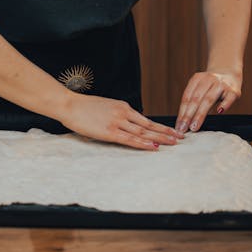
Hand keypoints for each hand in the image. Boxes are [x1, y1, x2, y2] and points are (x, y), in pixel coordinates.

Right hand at [59, 93, 182, 150]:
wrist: (70, 105)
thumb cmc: (85, 108)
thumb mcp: (106, 107)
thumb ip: (118, 115)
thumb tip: (128, 125)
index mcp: (123, 106)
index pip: (146, 119)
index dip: (160, 126)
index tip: (172, 131)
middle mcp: (123, 113)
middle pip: (149, 125)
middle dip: (166, 132)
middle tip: (180, 137)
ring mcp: (117, 122)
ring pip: (143, 132)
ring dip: (159, 138)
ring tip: (173, 143)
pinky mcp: (109, 131)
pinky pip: (130, 139)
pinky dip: (143, 143)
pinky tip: (153, 146)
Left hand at [175, 71, 241, 133]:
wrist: (230, 74)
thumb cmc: (212, 86)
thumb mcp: (200, 89)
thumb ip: (193, 101)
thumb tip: (183, 122)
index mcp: (197, 78)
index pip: (187, 97)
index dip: (182, 112)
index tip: (179, 126)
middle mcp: (209, 79)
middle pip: (196, 98)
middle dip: (188, 115)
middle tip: (184, 128)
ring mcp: (221, 84)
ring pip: (209, 99)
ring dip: (200, 114)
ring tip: (194, 126)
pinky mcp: (233, 90)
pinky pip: (228, 98)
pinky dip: (224, 104)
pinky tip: (219, 112)